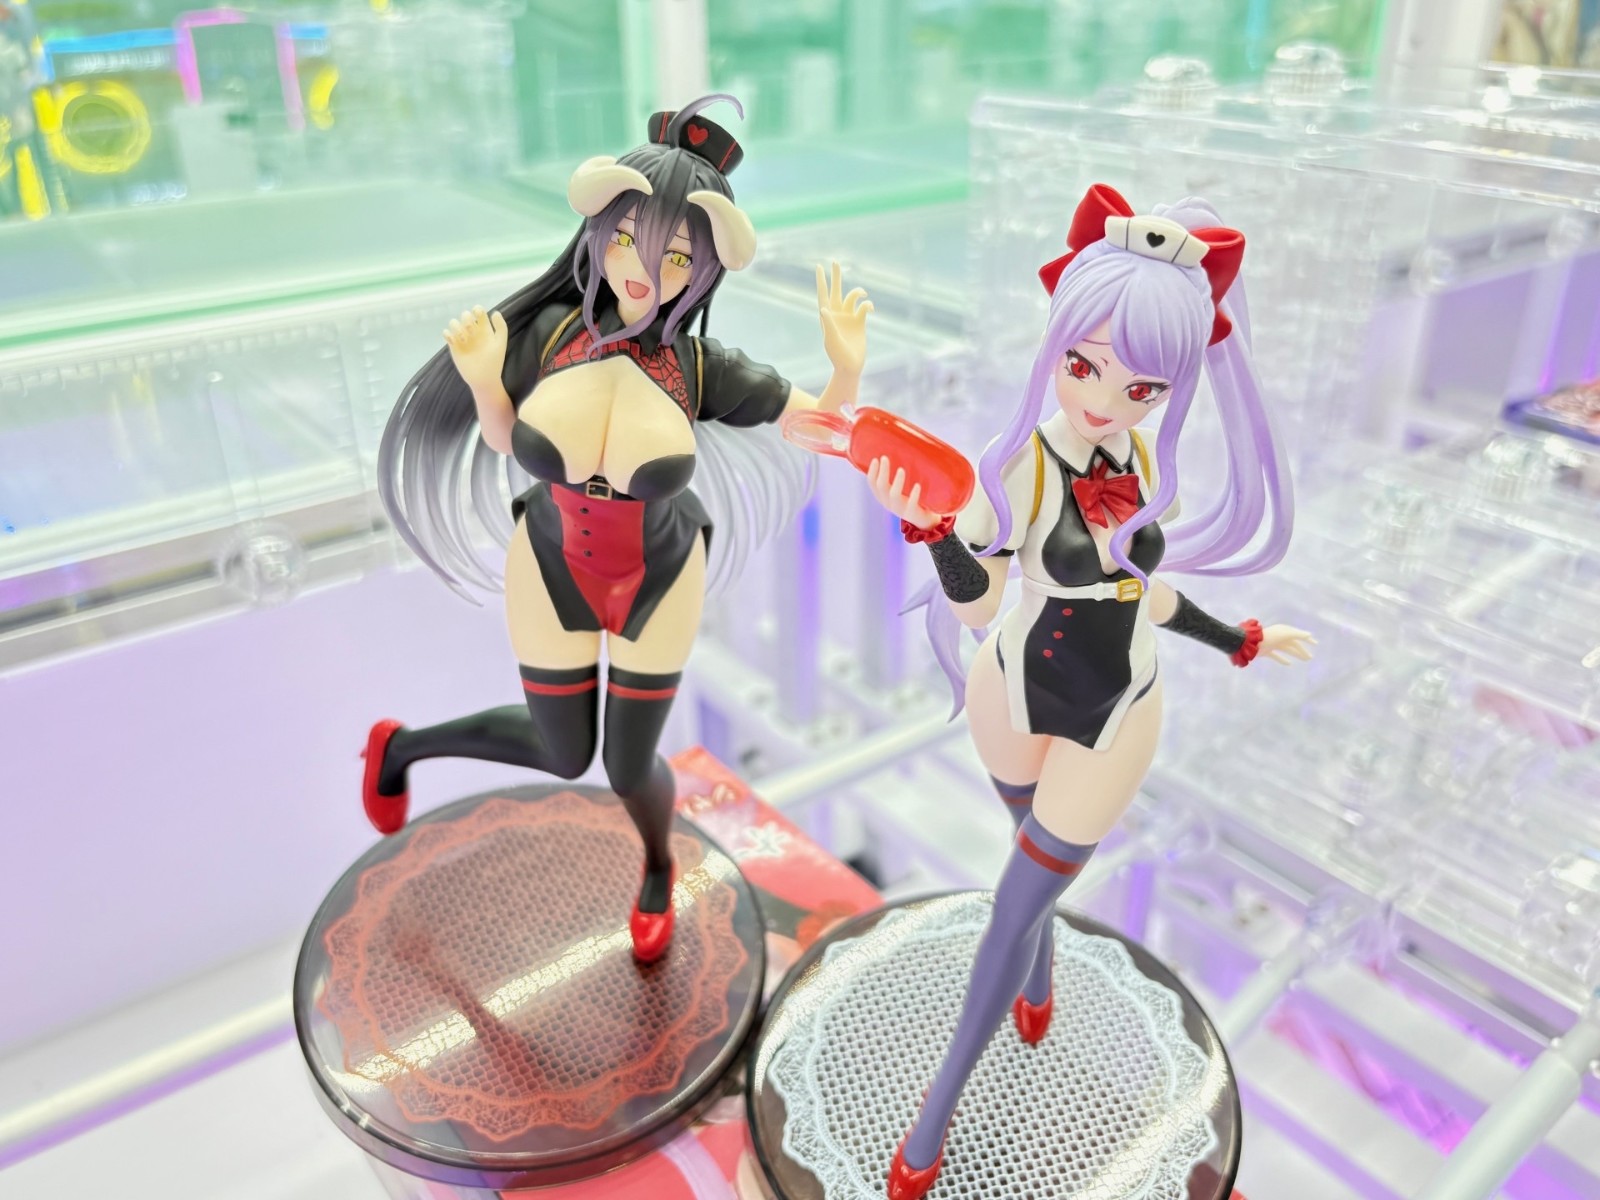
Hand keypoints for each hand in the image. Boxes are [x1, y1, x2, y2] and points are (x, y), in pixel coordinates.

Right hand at [444, 305, 507, 388]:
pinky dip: (448, 334)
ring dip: (457, 327)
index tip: (477, 313)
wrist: (483, 378)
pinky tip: (454, 341)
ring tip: (463, 339)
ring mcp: (462, 338)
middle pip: (465, 315)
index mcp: (484, 329)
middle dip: (467, 320)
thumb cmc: (494, 361)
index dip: (477, 309)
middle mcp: (472, 331)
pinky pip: (447, 333)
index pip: (478, 312)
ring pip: (454, 322)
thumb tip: (495, 312)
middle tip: (472, 332)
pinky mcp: (453, 346)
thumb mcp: (500, 344)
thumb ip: (501, 327)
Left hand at [816, 260, 871, 379]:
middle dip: (836, 277)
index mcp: (827, 317)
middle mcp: (837, 314)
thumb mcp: (831, 340)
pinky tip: (870, 309)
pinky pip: (863, 307)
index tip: (819, 267)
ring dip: (858, 292)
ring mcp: (848, 318)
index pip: (823, 295)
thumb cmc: (838, 355)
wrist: (850, 366)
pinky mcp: (859, 322)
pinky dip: (867, 305)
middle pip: (836, 291)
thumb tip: (823, 308)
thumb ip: (828, 324)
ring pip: (852, 297)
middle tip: (835, 261)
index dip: (821, 281)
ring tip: (863, 293)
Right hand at [866, 455, 943, 531]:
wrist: (925, 521)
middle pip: (881, 486)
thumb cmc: (911, 498)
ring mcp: (900, 509)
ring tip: (901, 469)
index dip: (872, 472)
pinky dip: (914, 494)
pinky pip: (911, 503)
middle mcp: (888, 503)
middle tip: (886, 458)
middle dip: (882, 472)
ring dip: (897, 481)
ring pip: (894, 495)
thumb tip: (900, 449)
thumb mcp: (901, 488)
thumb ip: (898, 475)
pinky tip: (917, 485)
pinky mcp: (912, 513)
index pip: (872, 484)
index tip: (875, 459)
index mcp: (883, 496)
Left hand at [1260, 624, 1315, 664]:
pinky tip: (1289, 664)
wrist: (1251, 643)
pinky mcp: (1266, 651)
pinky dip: (1282, 659)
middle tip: (1310, 658)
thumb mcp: (1286, 634)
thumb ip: (1298, 634)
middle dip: (1302, 650)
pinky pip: (1276, 656)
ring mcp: (1272, 644)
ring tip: (1304, 660)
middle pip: (1293, 644)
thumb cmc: (1270, 637)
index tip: (1315, 644)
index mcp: (1284, 630)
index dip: (1307, 639)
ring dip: (1296, 655)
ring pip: (1287, 650)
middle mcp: (1278, 636)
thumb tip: (1309, 634)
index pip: (1298, 635)